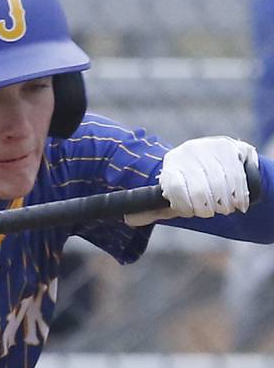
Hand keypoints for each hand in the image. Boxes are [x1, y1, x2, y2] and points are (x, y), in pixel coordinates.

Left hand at [126, 136, 257, 226]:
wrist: (213, 159)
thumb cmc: (189, 184)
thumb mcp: (169, 196)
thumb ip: (151, 209)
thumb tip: (128, 220)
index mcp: (170, 164)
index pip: (174, 189)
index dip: (185, 207)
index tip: (191, 213)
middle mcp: (188, 151)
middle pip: (199, 189)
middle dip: (206, 208)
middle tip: (210, 212)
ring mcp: (209, 147)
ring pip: (220, 184)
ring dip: (224, 204)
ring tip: (223, 208)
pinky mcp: (229, 147)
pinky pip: (236, 176)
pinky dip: (238, 195)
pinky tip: (237, 202)